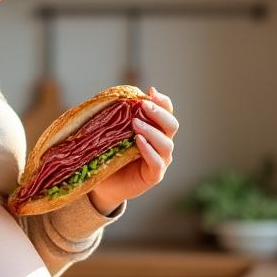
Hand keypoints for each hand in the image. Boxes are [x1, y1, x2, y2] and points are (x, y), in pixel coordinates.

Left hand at [89, 87, 177, 213]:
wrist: (104, 185)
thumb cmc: (109, 155)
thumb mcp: (113, 132)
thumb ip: (117, 117)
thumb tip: (112, 96)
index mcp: (156, 130)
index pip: (167, 112)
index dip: (162, 101)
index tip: (150, 92)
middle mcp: (162, 144)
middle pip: (172, 125)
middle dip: (159, 113)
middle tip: (143, 105)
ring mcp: (161, 160)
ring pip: (166, 143)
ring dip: (152, 131)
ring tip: (135, 123)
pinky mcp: (154, 176)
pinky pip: (157, 163)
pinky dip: (149, 151)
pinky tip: (139, 142)